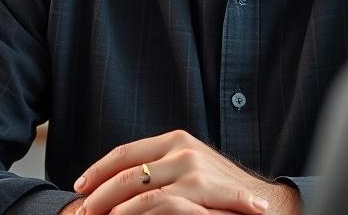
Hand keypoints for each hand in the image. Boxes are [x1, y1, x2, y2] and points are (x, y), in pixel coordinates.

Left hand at [73, 130, 300, 214]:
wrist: (267, 205)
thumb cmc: (224, 192)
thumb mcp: (191, 170)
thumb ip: (163, 169)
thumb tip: (122, 183)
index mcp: (175, 140)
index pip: (125, 153)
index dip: (98, 170)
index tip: (80, 186)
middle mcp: (181, 149)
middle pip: (125, 170)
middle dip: (98, 193)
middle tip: (82, 211)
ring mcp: (192, 170)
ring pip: (135, 188)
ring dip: (111, 207)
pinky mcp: (201, 192)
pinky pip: (156, 203)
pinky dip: (133, 213)